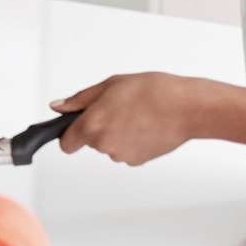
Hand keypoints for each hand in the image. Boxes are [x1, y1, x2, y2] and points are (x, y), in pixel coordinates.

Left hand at [52, 72, 206, 165]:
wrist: (186, 107)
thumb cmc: (152, 91)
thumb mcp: (109, 85)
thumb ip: (79, 100)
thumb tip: (58, 107)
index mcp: (92, 125)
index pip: (66, 144)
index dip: (69, 135)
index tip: (74, 129)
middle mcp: (104, 145)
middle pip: (91, 141)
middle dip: (100, 126)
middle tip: (119, 108)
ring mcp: (121, 156)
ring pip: (111, 145)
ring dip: (118, 132)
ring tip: (137, 114)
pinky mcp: (138, 161)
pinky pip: (127, 150)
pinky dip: (133, 140)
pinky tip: (146, 125)